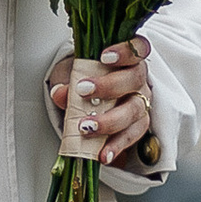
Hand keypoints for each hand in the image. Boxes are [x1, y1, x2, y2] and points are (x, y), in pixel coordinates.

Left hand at [46, 36, 154, 163]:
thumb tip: (59, 93)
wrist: (92, 98)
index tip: (104, 57)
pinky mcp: (138, 125)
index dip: (125, 51)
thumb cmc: (85, 77)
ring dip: (110, 120)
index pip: (137, 47)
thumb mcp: (71, 74)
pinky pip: (132, 135)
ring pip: (135, 110)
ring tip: (87, 128)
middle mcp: (139, 79)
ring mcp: (141, 102)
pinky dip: (116, 146)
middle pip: (134, 79)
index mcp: (128, 58)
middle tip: (84, 92)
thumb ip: (66, 80)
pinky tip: (103, 154)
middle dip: (109, 86)